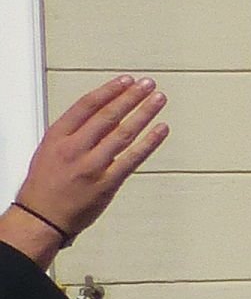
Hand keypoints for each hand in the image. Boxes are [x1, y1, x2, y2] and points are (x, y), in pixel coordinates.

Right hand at [5, 76, 166, 264]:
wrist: (42, 218)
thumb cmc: (44, 185)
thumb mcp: (49, 150)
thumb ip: (74, 133)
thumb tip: (103, 116)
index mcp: (57, 137)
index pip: (86, 105)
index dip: (109, 90)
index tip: (125, 80)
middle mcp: (74, 148)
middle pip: (108, 115)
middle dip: (130, 97)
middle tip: (148, 84)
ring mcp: (92, 166)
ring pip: (123, 133)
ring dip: (144, 113)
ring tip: (158, 99)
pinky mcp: (107, 183)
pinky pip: (133, 158)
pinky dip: (149, 142)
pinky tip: (161, 129)